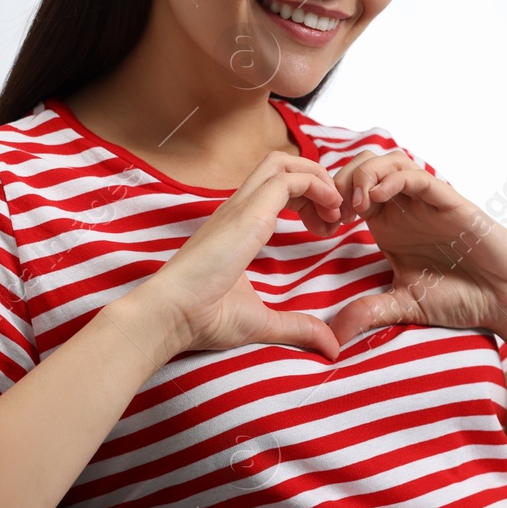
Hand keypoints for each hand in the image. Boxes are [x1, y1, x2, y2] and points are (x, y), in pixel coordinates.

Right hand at [126, 151, 347, 360]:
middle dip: (316, 178)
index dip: (307, 197)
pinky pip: (288, 180)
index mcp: (237, 225)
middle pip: (279, 164)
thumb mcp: (262, 321)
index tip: (325, 228)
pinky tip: (329, 213)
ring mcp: (239, 207)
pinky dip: (317, 187)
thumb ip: (298, 327)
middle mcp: (237, 209)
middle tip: (335, 215)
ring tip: (334, 212)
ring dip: (318, 179)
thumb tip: (330, 345)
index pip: (274, 186)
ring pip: (282, 163)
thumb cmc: (203, 318)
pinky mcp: (247, 214)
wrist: (171, 315)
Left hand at [325, 150, 506, 346]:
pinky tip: (376, 199)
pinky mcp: (449, 201)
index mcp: (389, 224)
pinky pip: (416, 176)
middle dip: (340, 180)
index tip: (322, 226)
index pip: (351, 190)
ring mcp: (428, 201)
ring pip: (389, 161)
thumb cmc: (462, 298)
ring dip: (364, 175)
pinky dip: (392, 179)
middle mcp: (406, 207)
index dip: (330, 200)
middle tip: (334, 212)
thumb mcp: (405, 305)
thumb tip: (335, 334)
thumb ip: (371, 311)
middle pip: (365, 166)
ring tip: (355, 205)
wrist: (505, 301)